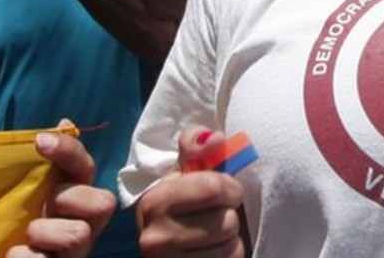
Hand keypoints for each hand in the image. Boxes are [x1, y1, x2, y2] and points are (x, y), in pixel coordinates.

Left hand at [7, 120, 116, 257]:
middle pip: (103, 203)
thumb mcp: (27, 193)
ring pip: (78, 235)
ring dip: (42, 232)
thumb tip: (65, 123)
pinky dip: (23, 257)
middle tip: (41, 209)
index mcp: (77, 200)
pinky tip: (15, 254)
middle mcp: (86, 225)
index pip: (86, 167)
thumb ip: (46, 164)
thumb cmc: (15, 228)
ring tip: (25, 239)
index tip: (40, 141)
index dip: (69, 151)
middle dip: (66, 200)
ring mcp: (77, 252)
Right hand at [136, 125, 245, 256]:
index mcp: (153, 202)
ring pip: (231, 246)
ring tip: (212, 237)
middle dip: (229, 216)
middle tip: (214, 217)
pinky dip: (230, 257)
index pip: (214, 187)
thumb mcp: (188, 172)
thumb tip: (215, 139)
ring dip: (230, 240)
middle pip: (226, 221)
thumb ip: (197, 148)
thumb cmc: (189, 204)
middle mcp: (153, 238)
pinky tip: (212, 254)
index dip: (229, 187)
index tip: (221, 192)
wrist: (177, 249)